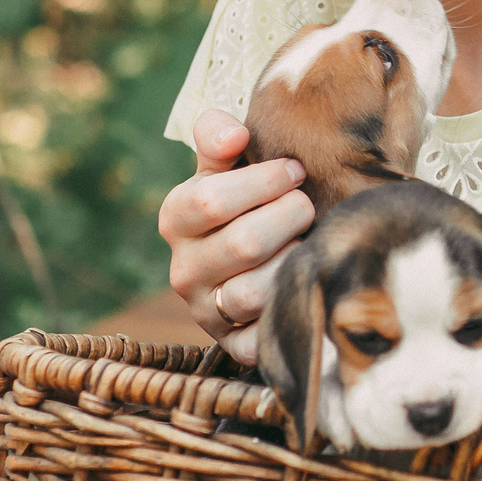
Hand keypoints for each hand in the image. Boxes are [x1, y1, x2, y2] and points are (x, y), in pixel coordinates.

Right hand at [156, 108, 311, 365]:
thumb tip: (234, 135)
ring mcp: (207, 312)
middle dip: (290, 216)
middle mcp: (183, 271)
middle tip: (306, 205)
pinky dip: (291, 305)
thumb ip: (219, 134)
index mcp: (175, 218)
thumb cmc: (249, 197)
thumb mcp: (228, 162)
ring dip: (295, 259)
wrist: (259, 257)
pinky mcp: (235, 345)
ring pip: (256, 292)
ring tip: (305, 241)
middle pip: (243, 244)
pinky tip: (303, 279)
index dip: (265, 181)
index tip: (293, 170)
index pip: (211, 200)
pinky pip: (266, 336)